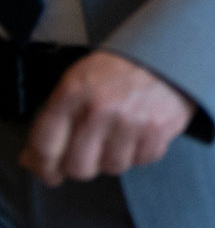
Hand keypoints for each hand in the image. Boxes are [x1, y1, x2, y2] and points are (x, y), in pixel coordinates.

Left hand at [21, 52, 196, 186]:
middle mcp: (100, 109)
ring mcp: (130, 121)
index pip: (46, 146)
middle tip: (89, 157)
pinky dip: (141, 152)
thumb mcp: (78, 81)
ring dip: (115, 157)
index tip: (49, 174)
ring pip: (112, 167)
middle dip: (82, 166)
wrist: (167, 53)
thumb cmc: (119, 69)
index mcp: (73, 93)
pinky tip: (141, 132)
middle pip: (79, 167)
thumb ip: (55, 118)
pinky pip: (141, 161)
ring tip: (121, 136)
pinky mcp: (158, 130)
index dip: (44, 167)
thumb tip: (34, 159)